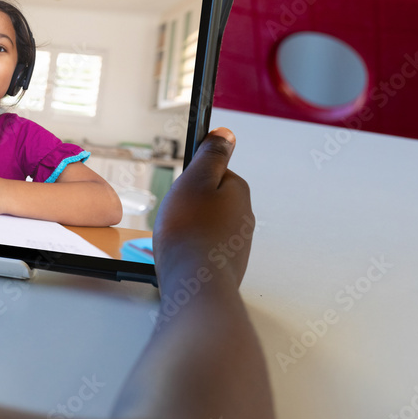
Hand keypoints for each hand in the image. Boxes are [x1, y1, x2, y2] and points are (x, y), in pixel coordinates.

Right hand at [152, 128, 253, 289]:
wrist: (196, 284)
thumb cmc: (190, 232)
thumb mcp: (195, 180)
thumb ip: (211, 155)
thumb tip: (225, 134)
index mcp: (238, 191)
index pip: (214, 172)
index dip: (191, 178)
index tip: (180, 189)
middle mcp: (243, 216)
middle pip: (210, 199)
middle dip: (189, 205)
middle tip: (173, 214)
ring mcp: (237, 242)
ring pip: (206, 224)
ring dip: (189, 228)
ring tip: (174, 238)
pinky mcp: (226, 263)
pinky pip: (205, 247)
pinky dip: (191, 248)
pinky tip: (180, 255)